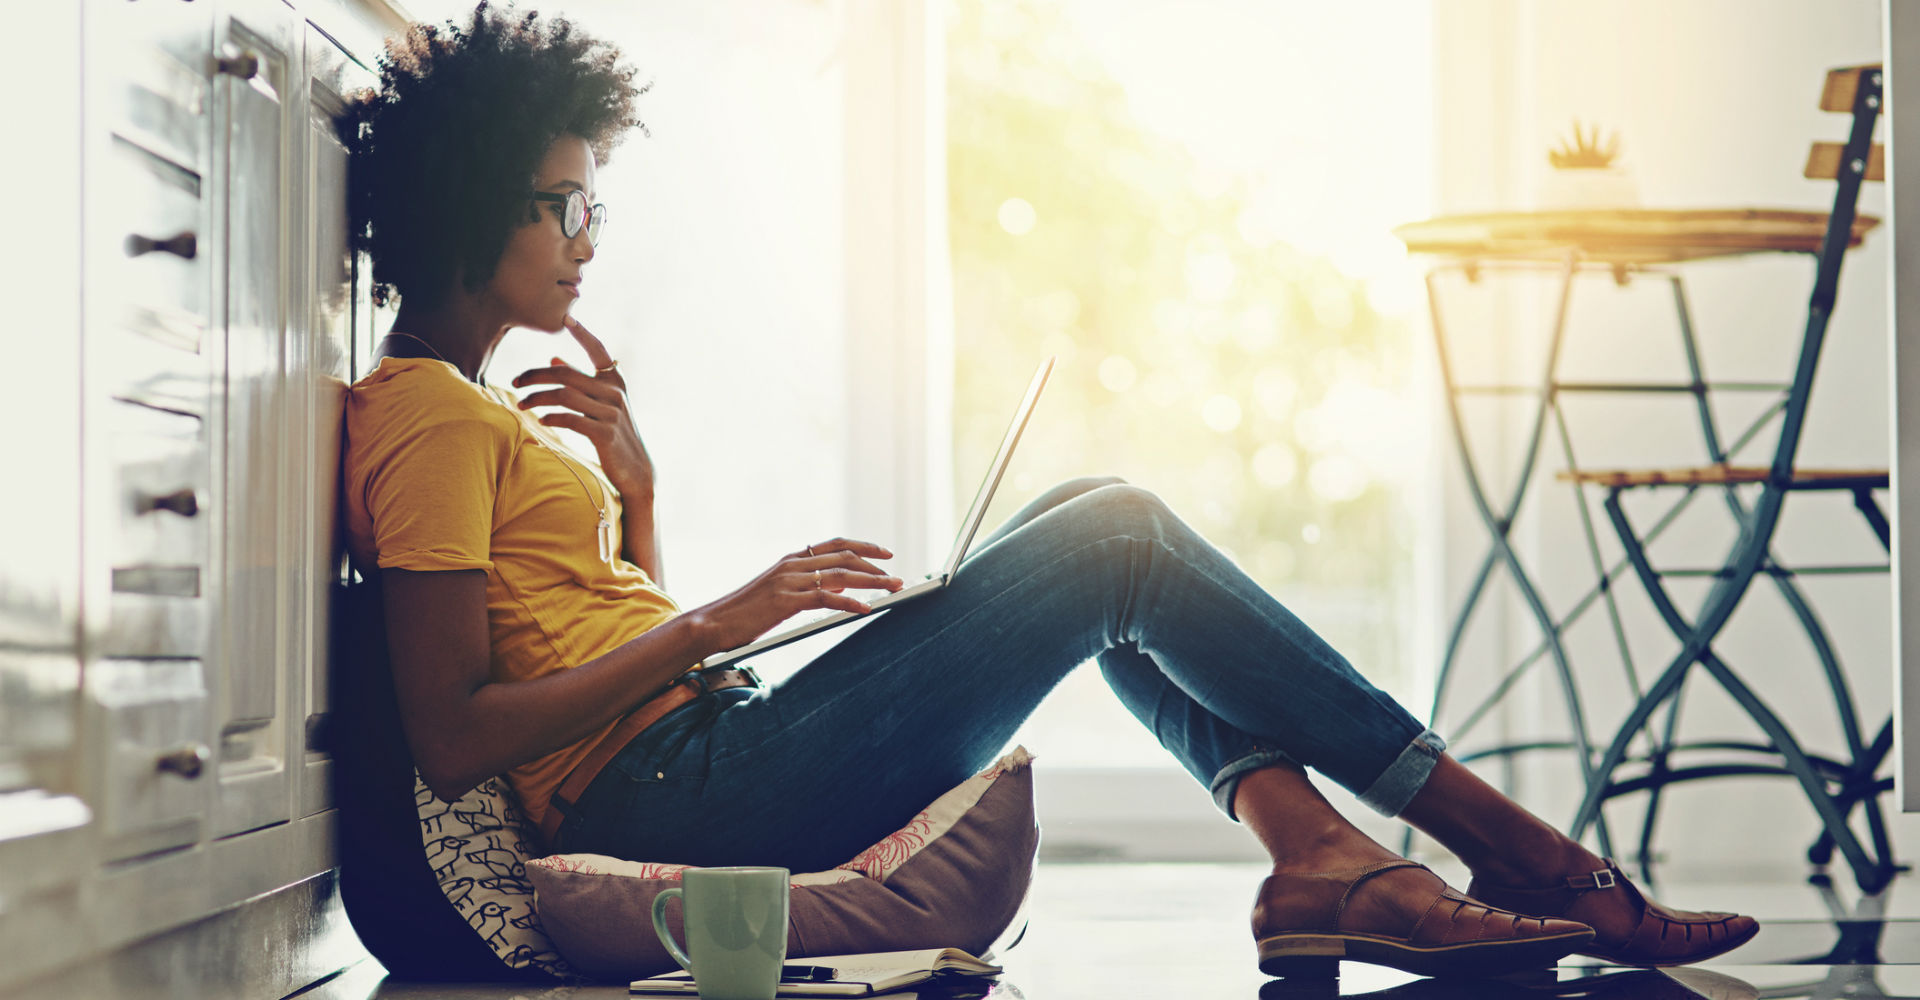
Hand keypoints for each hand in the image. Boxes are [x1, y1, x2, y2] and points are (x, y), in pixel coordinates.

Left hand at [511, 317, 654, 498]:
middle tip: (515, 382)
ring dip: (536, 398)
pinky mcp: (604, 433)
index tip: (566, 318)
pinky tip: (540, 421)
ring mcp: (611, 412)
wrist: (637, 470)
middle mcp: (614, 392)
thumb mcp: (603, 404)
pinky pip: (569, 419)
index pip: (597, 350)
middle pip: (566, 373)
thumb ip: (582, 382)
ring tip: (521, 404)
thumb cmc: (615, 434)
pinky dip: (551, 418)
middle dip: (535, 375)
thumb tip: (554, 358)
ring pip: (563, 395)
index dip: (583, 333)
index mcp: (615, 380)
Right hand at [688, 538, 903, 651]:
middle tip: (897, 577)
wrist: (714, 622)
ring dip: (872, 582)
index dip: (864, 546)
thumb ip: (807, 587)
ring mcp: (790, 581)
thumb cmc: (745, 612)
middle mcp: (793, 565)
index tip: (886, 553)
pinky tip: (866, 609)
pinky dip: (850, 603)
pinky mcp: (786, 601)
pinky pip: (826, 599)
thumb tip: (838, 588)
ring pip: (841, 576)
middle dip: (876, 566)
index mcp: (792, 560)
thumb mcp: (779, 593)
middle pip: (845, 557)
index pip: (836, 545)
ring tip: (893, 589)